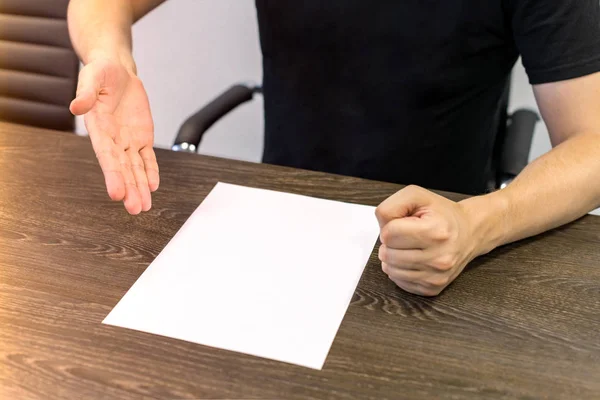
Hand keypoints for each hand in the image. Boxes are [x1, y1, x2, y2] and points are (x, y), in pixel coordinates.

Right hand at [70, 55, 158, 214]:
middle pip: (122, 168)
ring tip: (143, 206)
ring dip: (140, 186)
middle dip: (130, 188)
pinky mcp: (142, 136)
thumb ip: (86, 94)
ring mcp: (128, 140)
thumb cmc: (100, 73)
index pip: (106, 156)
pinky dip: (151, 171)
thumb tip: (76, 107)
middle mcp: (113, 139)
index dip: (112, 175)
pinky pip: (147, 157)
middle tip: (135, 209)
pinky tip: (153, 187)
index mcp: (98, 128)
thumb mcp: (92, 77)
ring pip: (135, 167)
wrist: (116, 69)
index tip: (117, 194)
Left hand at [375, 185, 478, 296]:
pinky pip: (399, 282)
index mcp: (435, 232)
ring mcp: (436, 276)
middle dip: (391, 243)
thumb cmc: (442, 214)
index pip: (389, 234)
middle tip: (407, 236)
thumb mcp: (416, 196)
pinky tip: (413, 259)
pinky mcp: (433, 288)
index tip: (404, 223)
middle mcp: (439, 258)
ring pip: (390, 270)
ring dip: (394, 257)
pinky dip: (400, 270)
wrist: (469, 232)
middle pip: (388, 254)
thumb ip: (391, 207)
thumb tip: (381, 229)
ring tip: (409, 247)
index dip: (390, 226)